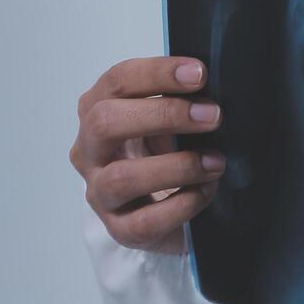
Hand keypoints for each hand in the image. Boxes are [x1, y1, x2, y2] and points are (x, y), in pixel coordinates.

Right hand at [70, 56, 224, 253]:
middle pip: (105, 123)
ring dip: (177, 166)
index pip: (117, 81)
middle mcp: (89, 150)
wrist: (155, 210)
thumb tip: (209, 95)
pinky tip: (206, 192)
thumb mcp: (163, 121)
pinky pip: (145, 221)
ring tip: (214, 162)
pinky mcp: (119, 229)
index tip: (199, 74)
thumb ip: (177, 103)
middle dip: (163, 115)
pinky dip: (182, 205)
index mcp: (96, 110)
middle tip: (211, 116)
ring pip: (122, 177)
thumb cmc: (160, 153)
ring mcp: (99, 192)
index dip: (157, 74)